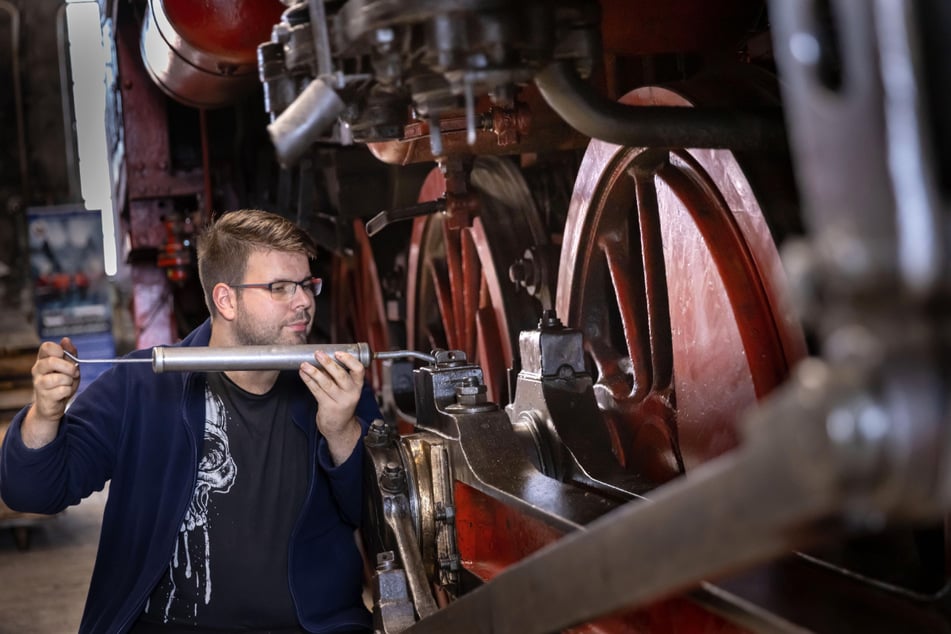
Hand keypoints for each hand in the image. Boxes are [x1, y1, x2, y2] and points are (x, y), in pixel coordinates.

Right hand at [23, 337, 79, 447]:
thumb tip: (66, 340)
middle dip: (69, 367)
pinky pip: (62, 390)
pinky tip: (64, 393)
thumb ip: (70, 354)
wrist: (54, 405)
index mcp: (44, 359)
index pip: (46, 346)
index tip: (65, 357)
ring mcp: (39, 383)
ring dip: (69, 381)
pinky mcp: (44, 396)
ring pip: (58, 378)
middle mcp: (38, 369)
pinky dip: (68, 391)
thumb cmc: (62, 383)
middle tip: (74, 372)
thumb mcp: (69, 367)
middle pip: (52, 362)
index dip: (59, 350)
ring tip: (67, 384)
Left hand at [299, 350, 364, 464]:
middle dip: (328, 363)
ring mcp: (340, 401)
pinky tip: (303, 374)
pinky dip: (308, 381)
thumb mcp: (346, 390)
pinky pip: (317, 391)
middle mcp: (351, 393)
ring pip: (326, 383)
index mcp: (357, 386)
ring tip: (305, 364)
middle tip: (318, 354)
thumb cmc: (342, 404)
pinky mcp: (328, 407)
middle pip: (341, 375)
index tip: (338, 352)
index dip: (349, 360)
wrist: (340, 427)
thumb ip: (337, 376)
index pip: (359, 370)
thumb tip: (323, 358)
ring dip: (314, 372)